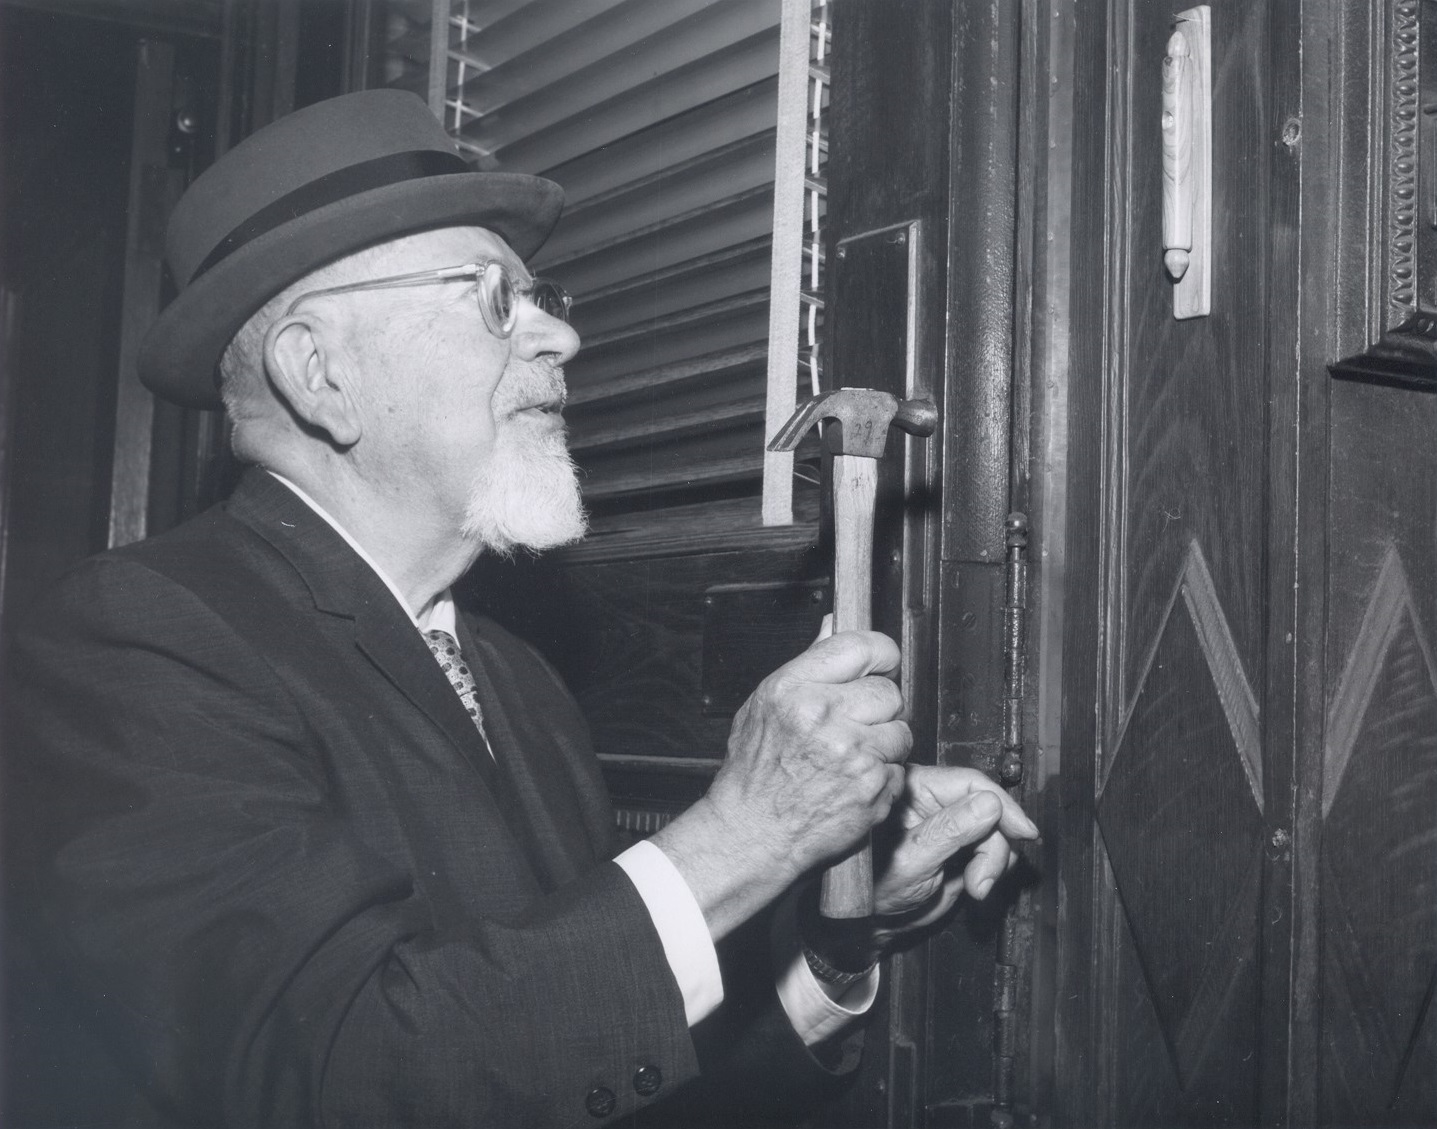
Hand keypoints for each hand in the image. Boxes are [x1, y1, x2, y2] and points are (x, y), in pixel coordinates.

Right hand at [709, 628, 912, 875]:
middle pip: (889, 691)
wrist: (752, 833)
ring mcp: (852, 754)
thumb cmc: (755, 773)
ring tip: (851, 756)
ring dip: (884, 744)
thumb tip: (834, 623)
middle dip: (878, 707)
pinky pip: (899, 769)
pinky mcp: (872, 788)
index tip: (882, 663)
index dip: (879, 654)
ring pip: (901, 731)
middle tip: (856, 723)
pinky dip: (882, 777)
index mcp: (794, 689)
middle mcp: (823, 717)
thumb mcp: (765, 704)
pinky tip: (852, 782)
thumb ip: (808, 663)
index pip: (861, 646)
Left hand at [873, 765, 1037, 921]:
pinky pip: (992, 849)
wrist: (874, 922)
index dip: (1002, 805)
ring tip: (976, 885)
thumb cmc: (874, 888)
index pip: (970, 783)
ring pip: (995, 831)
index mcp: (914, 789)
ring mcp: (950, 824)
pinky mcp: (961, 846)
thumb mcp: (912, 859)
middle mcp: (934, 801)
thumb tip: (990, 804)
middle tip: (982, 879)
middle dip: (995, 845)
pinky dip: (993, 868)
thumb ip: (949, 830)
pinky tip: (977, 884)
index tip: (1023, 831)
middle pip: (989, 808)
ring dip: (995, 860)